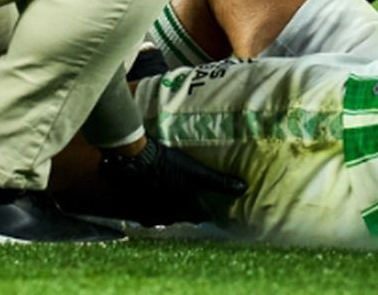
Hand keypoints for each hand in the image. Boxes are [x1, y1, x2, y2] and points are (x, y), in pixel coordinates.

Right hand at [93, 138, 245, 225]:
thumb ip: (220, 182)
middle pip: (183, 218)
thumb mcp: (197, 172)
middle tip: (198, 200)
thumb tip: (244, 188)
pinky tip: (155, 195)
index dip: (210, 211)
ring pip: (165, 215)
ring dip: (172, 209)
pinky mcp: (135, 206)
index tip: (215, 206)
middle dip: (191, 211)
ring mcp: (148, 213)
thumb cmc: (168, 165)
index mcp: (183, 210)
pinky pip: (148, 211)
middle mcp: (166, 216)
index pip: (202, 217)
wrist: (133, 159)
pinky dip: (155, 204)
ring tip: (177, 197)